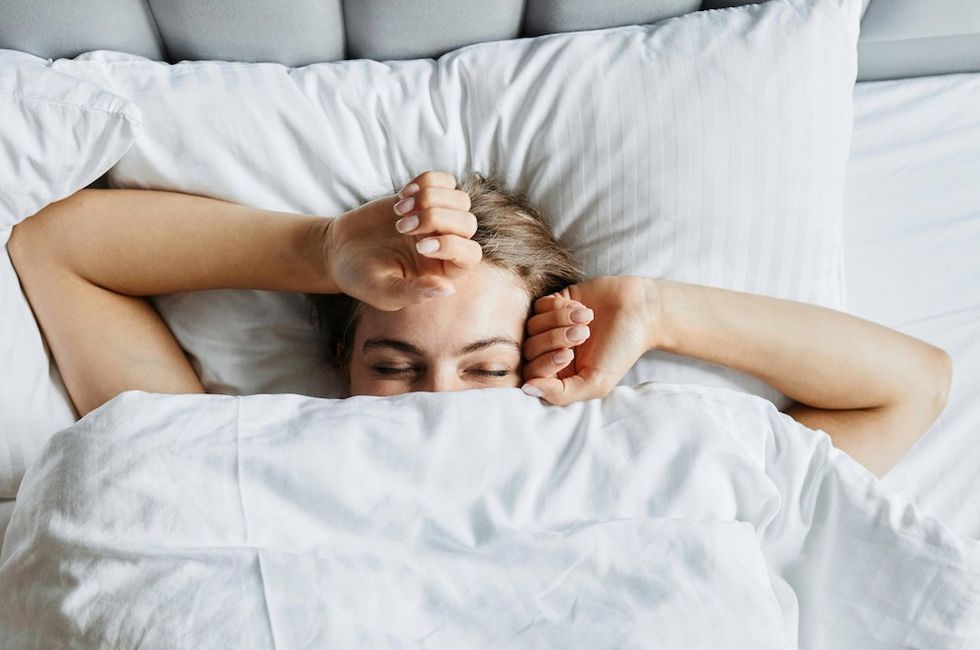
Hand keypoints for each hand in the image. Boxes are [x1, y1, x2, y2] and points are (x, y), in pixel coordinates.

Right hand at [323, 170, 480, 310]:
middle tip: (402, 227)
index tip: (419, 247)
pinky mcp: (422, 198)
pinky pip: (444, 180)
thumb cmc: (362, 278)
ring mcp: (436, 219)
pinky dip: (426, 182)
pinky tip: (402, 196)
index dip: (452, 246)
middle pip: (468, 223)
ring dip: (430, 199)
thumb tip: (448, 289)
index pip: (471, 255)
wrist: (339, 251)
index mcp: (442, 271)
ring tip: (399, 212)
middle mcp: (445, 244)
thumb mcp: (384, 292)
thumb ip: (415, 292)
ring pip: (460, 199)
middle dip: (437, 219)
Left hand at [521, 275, 661, 404]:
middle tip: (583, 334)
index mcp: (559, 374)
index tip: (569, 354)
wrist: (640, 312)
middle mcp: (551, 351)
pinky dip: (559, 307)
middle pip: (529, 349)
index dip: (545, 363)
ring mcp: (550, 326)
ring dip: (559, 321)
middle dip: (555, 339)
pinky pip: (539, 306)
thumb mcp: (596, 383)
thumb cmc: (621, 350)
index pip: (531, 374)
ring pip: (532, 326)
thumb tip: (526, 389)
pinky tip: (582, 308)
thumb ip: (561, 393)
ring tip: (586, 319)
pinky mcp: (554, 303)